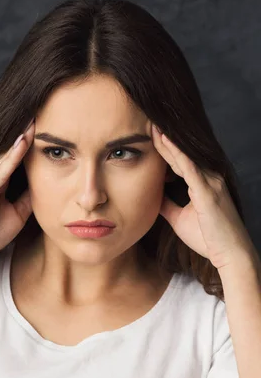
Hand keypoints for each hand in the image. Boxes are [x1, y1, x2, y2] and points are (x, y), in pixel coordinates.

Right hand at [0, 119, 35, 271]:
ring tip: (39, 117)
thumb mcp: (16, 215)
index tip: (50, 121)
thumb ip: (28, 197)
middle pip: (8, 147)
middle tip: (46, 107)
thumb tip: (47, 184)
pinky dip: (12, 156)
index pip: (14, 153)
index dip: (30, 138)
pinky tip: (24, 142)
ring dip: (22, 137)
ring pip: (4, 154)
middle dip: (27, 129)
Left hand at [151, 123, 255, 270]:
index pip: (179, 161)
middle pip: (181, 154)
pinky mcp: (208, 192)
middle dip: (165, 139)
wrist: (230, 255)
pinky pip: (190, 169)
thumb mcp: (180, 219)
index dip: (164, 148)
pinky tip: (166, 143)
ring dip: (168, 142)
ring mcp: (210, 183)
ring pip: (185, 157)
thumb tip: (151, 197)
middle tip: (148, 122)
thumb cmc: (209, 239)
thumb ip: (167, 206)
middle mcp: (209, 178)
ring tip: (153, 127)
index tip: (149, 135)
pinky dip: (178, 155)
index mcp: (203, 183)